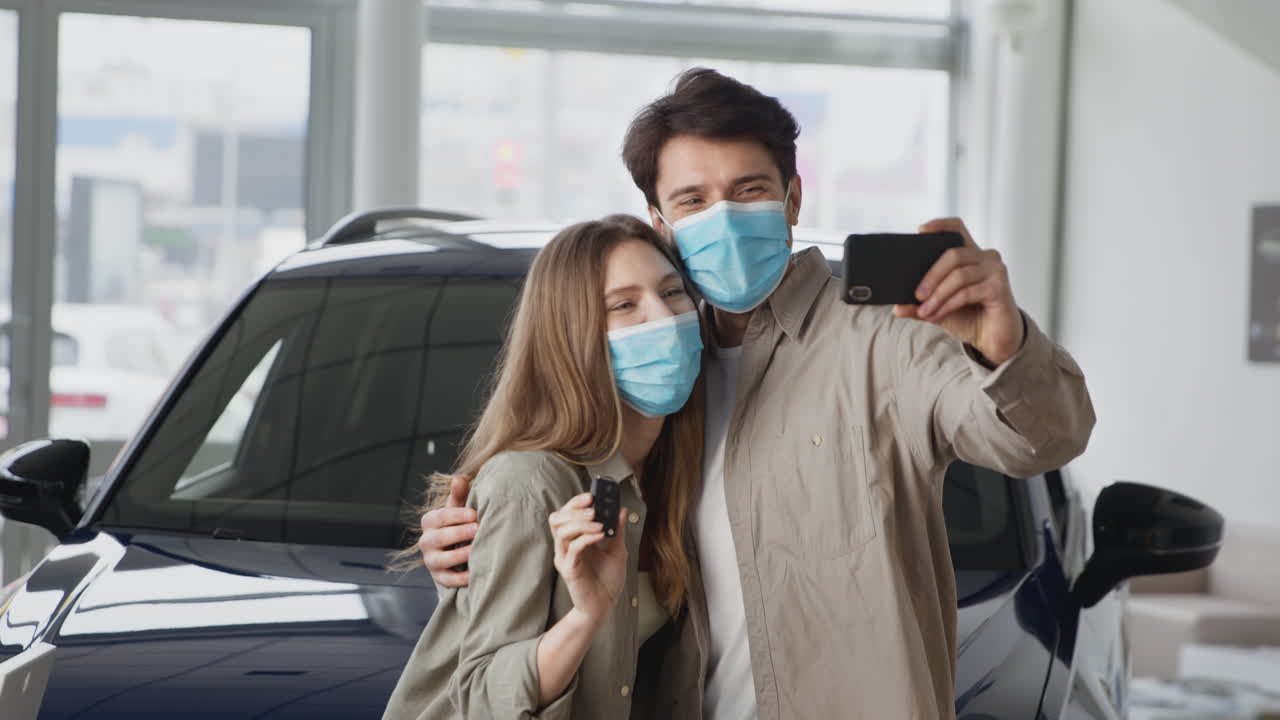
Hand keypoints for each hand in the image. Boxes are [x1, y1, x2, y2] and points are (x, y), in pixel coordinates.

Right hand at [419, 474, 476, 587]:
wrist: (457, 551)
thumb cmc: (459, 525)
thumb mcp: (458, 509)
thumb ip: (459, 495)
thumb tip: (459, 479)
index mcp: (429, 522)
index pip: (439, 517)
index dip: (456, 515)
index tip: (474, 514)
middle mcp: (426, 541)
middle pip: (439, 538)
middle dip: (459, 533)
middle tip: (478, 529)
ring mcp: (431, 561)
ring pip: (441, 559)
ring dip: (459, 555)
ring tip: (475, 549)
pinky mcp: (439, 577)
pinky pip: (448, 580)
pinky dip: (460, 578)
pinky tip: (474, 572)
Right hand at [549, 493, 628, 628]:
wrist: (605, 606)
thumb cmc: (608, 580)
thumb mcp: (618, 551)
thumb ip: (617, 531)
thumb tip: (622, 509)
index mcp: (576, 538)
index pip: (567, 514)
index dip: (575, 503)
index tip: (591, 496)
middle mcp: (566, 546)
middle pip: (557, 519)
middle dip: (573, 509)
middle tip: (593, 508)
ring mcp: (565, 557)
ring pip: (561, 531)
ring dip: (580, 523)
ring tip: (599, 524)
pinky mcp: (568, 570)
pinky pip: (572, 548)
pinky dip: (586, 538)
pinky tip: (600, 536)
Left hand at [894, 217, 1024, 365]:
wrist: (992, 339)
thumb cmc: (969, 317)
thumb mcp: (938, 310)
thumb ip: (920, 306)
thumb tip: (897, 308)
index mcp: (969, 255)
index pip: (957, 228)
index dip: (940, 225)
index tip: (920, 230)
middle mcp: (985, 257)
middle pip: (953, 254)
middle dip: (931, 276)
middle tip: (917, 296)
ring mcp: (995, 270)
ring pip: (959, 275)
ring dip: (938, 295)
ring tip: (925, 311)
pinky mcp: (1000, 287)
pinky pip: (968, 292)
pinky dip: (948, 304)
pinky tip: (937, 314)